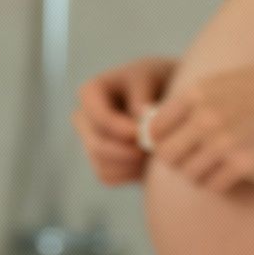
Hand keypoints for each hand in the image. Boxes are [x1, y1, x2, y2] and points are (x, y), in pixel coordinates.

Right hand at [71, 56, 175, 185]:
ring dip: (131, 165)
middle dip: (126, 153)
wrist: (169, 100)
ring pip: (102, 164)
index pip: (96, 116)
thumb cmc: (159, 80)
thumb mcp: (151, 77)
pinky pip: (108, 177)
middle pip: (97, 145)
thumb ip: (142, 95)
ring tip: (155, 154)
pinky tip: (149, 164)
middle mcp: (84, 118)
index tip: (141, 133)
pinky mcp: (100, 161)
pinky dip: (129, 175)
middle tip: (152, 150)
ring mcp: (90, 141)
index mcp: (90, 92)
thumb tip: (138, 115)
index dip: (117, 128)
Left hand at [145, 54, 253, 192]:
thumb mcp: (219, 81)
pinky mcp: (244, 163)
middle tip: (192, 158)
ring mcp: (223, 143)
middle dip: (176, 160)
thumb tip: (158, 124)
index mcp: (195, 94)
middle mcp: (204, 119)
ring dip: (197, 175)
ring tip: (211, 167)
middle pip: (166, 156)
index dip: (161, 140)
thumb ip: (190, 102)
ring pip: (187, 175)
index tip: (175, 143)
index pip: (154, 129)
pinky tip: (227, 174)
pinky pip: (213, 186)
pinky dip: (216, 184)